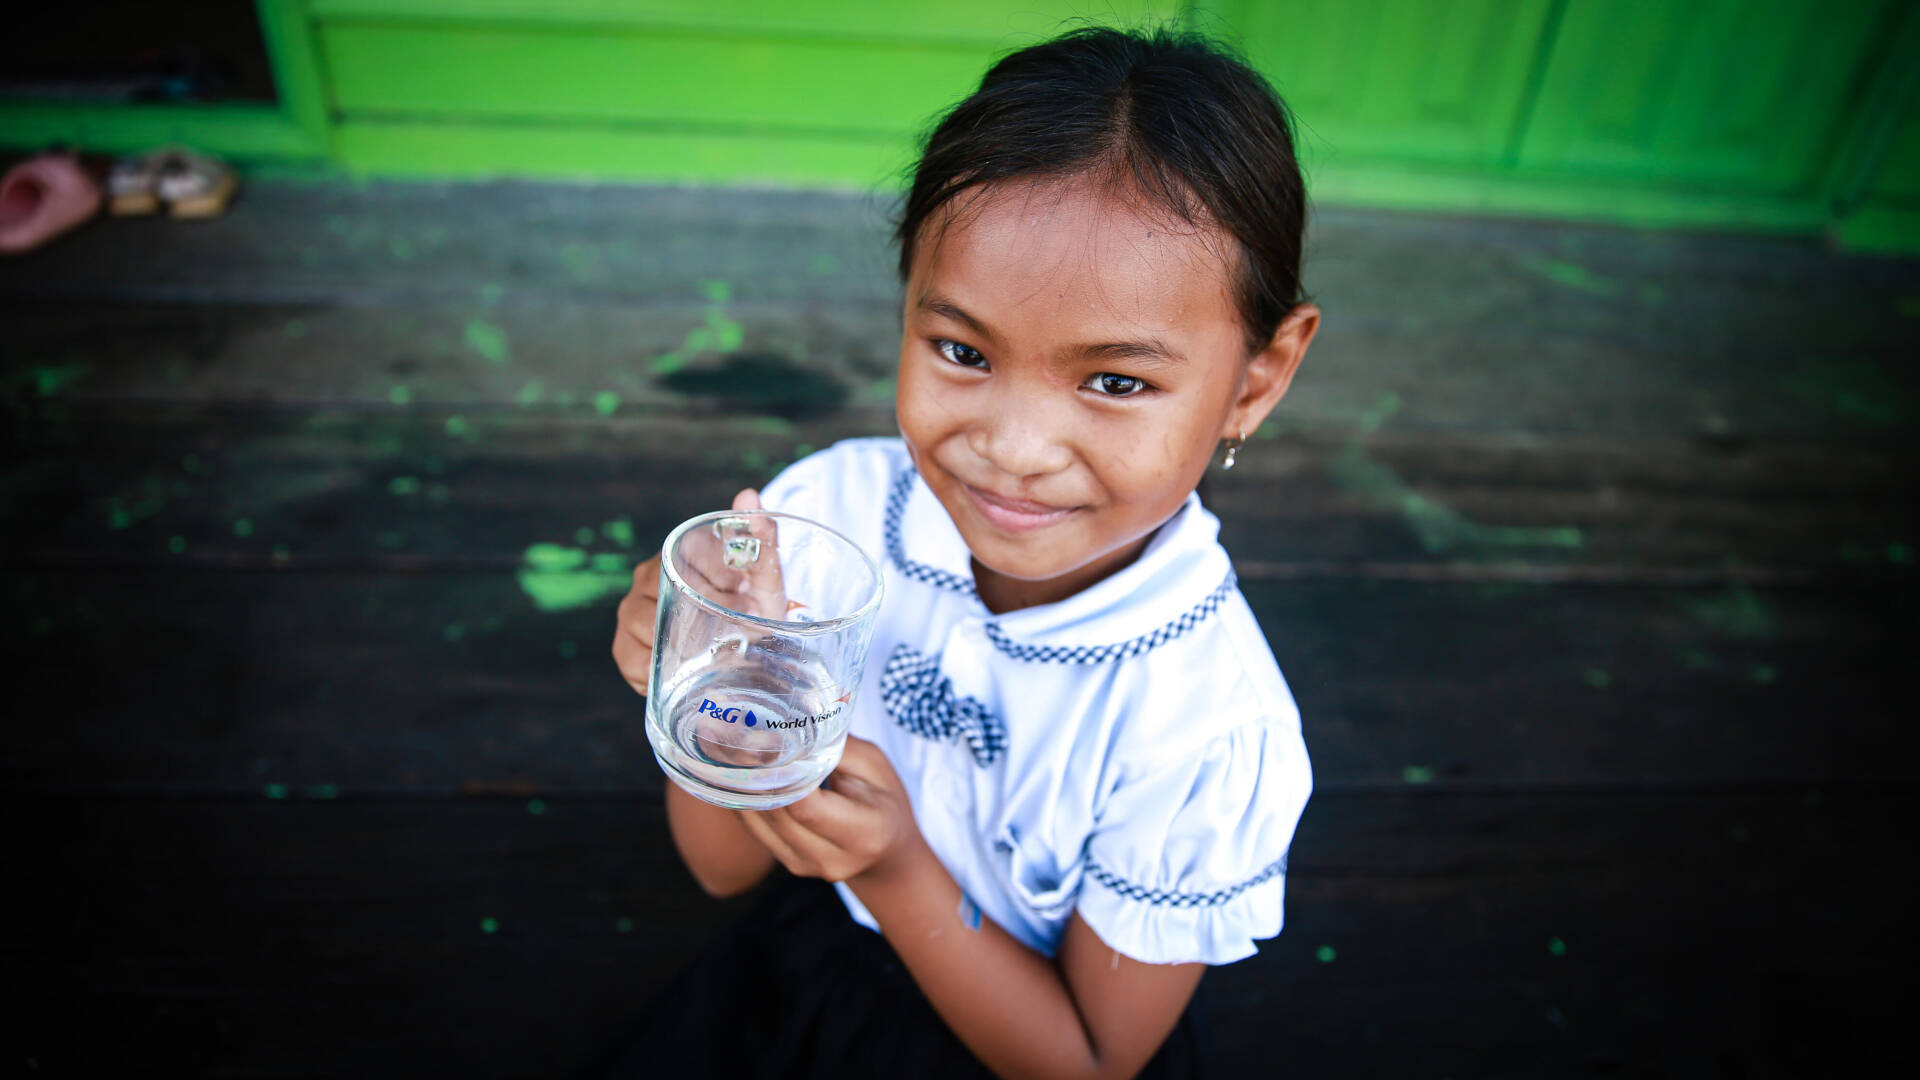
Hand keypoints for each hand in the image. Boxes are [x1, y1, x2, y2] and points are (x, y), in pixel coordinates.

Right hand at [612, 488, 781, 696]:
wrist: (751, 642)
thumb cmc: (755, 604)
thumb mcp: (765, 578)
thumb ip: (761, 539)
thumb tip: (748, 495)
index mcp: (676, 554)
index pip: (679, 568)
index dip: (714, 591)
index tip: (741, 606)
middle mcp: (647, 579)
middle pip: (653, 602)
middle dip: (693, 624)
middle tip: (729, 638)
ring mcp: (632, 613)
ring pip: (638, 630)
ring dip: (674, 648)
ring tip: (706, 656)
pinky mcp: (627, 648)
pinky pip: (630, 660)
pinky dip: (654, 672)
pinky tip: (680, 673)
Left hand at [737, 737, 925, 884]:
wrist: (888, 852)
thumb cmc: (884, 800)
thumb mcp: (874, 765)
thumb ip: (835, 748)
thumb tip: (791, 725)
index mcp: (863, 833)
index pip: (806, 806)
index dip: (781, 774)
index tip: (767, 740)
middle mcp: (831, 858)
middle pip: (777, 814)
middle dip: (758, 775)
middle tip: (741, 738)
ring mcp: (806, 866)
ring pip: (760, 822)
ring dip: (746, 787)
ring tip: (738, 751)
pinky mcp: (787, 863)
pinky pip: (756, 829)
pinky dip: (748, 800)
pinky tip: (743, 775)